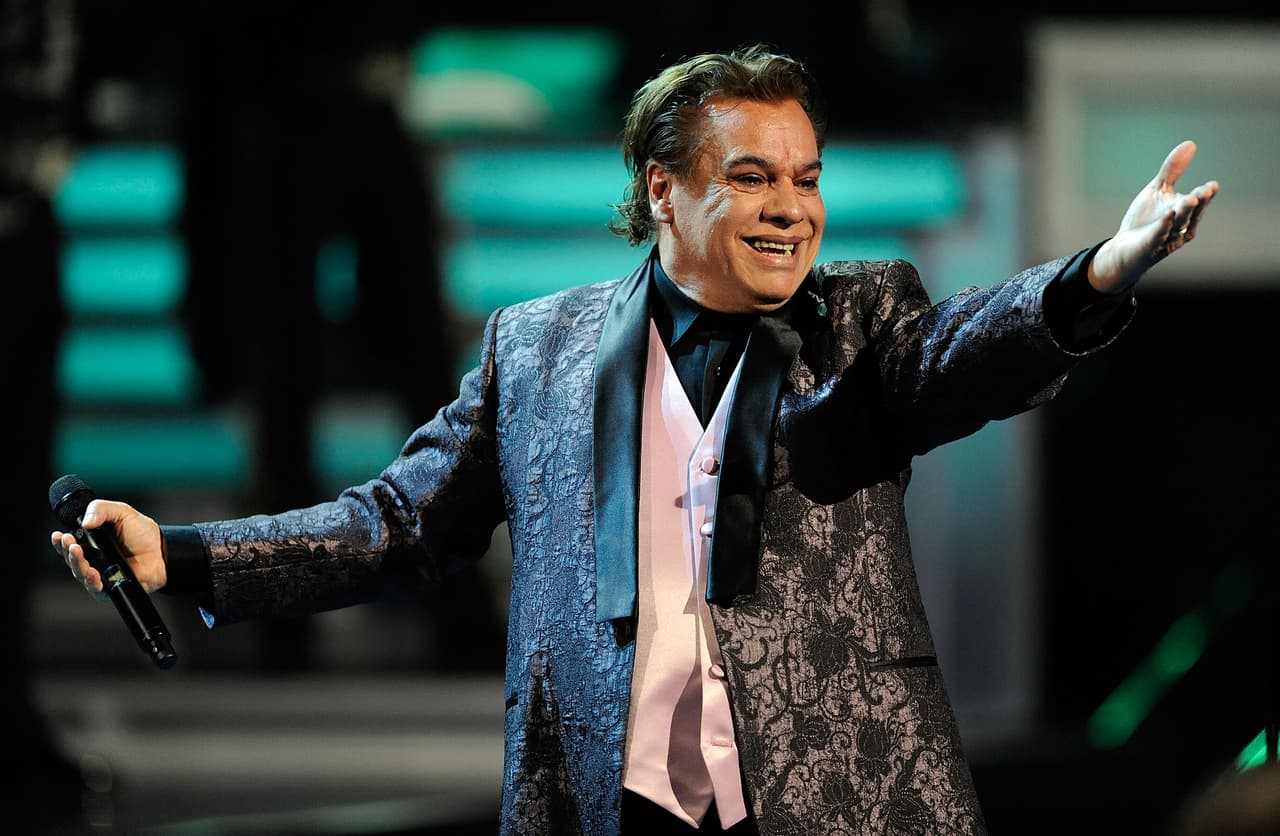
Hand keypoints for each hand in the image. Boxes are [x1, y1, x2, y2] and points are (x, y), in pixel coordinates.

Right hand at [50, 499, 165, 598]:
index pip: (69, 544)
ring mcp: (100, 574)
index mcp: (92, 543)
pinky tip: (92, 573)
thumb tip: (84, 522)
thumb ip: (101, 509)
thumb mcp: (122, 512)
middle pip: (70, 559)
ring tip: (76, 551)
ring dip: (75, 563)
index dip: (61, 541)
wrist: (162, 550)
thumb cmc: (143, 533)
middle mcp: (93, 559)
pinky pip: (95, 588)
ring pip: (79, 573)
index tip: (58, 535)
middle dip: (66, 550)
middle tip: (68, 541)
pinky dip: (91, 581)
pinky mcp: (109, 587)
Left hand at [1088, 139, 1219, 294]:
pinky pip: (1158, 236)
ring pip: (1178, 225)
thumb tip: (1191, 144)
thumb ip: (1173, 171)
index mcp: (1184, 212)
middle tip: (1206, 191)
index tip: (1213, 186)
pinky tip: (1168, 215)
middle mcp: (1179, 226)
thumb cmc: (1145, 219)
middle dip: (1199, 203)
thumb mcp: (1158, 191)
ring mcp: (1166, 238)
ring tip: (1191, 199)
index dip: (1205, 195)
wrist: (1124, 248)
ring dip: (1185, 213)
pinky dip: (1163, 227)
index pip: (1198, 202)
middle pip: (1191, 213)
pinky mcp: (1150, 247)